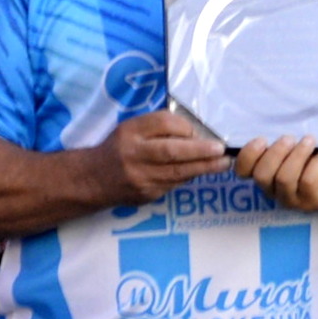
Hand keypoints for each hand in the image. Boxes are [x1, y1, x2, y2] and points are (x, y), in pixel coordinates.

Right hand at [103, 109, 229, 202]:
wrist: (94, 179)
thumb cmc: (120, 148)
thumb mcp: (133, 129)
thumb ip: (159, 126)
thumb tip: (194, 133)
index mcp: (130, 132)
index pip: (161, 123)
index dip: (184, 127)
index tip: (200, 131)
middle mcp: (133, 154)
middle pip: (170, 151)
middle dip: (200, 151)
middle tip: (221, 150)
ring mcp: (139, 178)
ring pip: (176, 172)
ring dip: (203, 168)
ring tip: (223, 163)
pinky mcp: (146, 195)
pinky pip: (173, 184)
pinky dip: (189, 177)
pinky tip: (202, 171)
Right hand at [235, 134, 317, 210]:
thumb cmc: (317, 148)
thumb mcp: (296, 140)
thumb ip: (280, 136)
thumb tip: (268, 116)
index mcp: (264, 173)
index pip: (242, 171)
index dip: (247, 156)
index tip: (261, 139)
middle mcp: (274, 189)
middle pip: (261, 176)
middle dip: (274, 153)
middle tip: (290, 137)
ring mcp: (292, 199)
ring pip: (283, 179)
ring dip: (296, 156)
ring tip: (309, 140)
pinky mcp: (312, 202)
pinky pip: (306, 183)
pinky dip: (313, 166)